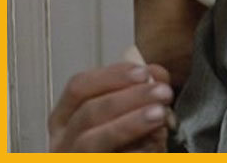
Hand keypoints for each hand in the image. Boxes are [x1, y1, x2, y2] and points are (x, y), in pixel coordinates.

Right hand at [48, 62, 173, 151]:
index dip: (111, 76)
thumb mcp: (132, 116)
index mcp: (66, 119)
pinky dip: (137, 154)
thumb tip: (156, 75)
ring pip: (92, 142)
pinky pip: (114, 160)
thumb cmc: (128, 147)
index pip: (79, 87)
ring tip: (160, 115)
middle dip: (129, 98)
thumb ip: (142, 92)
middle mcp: (63, 141)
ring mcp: (73, 161)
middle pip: (89, 112)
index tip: (143, 72)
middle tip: (163, 92)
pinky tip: (157, 147)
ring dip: (130, 124)